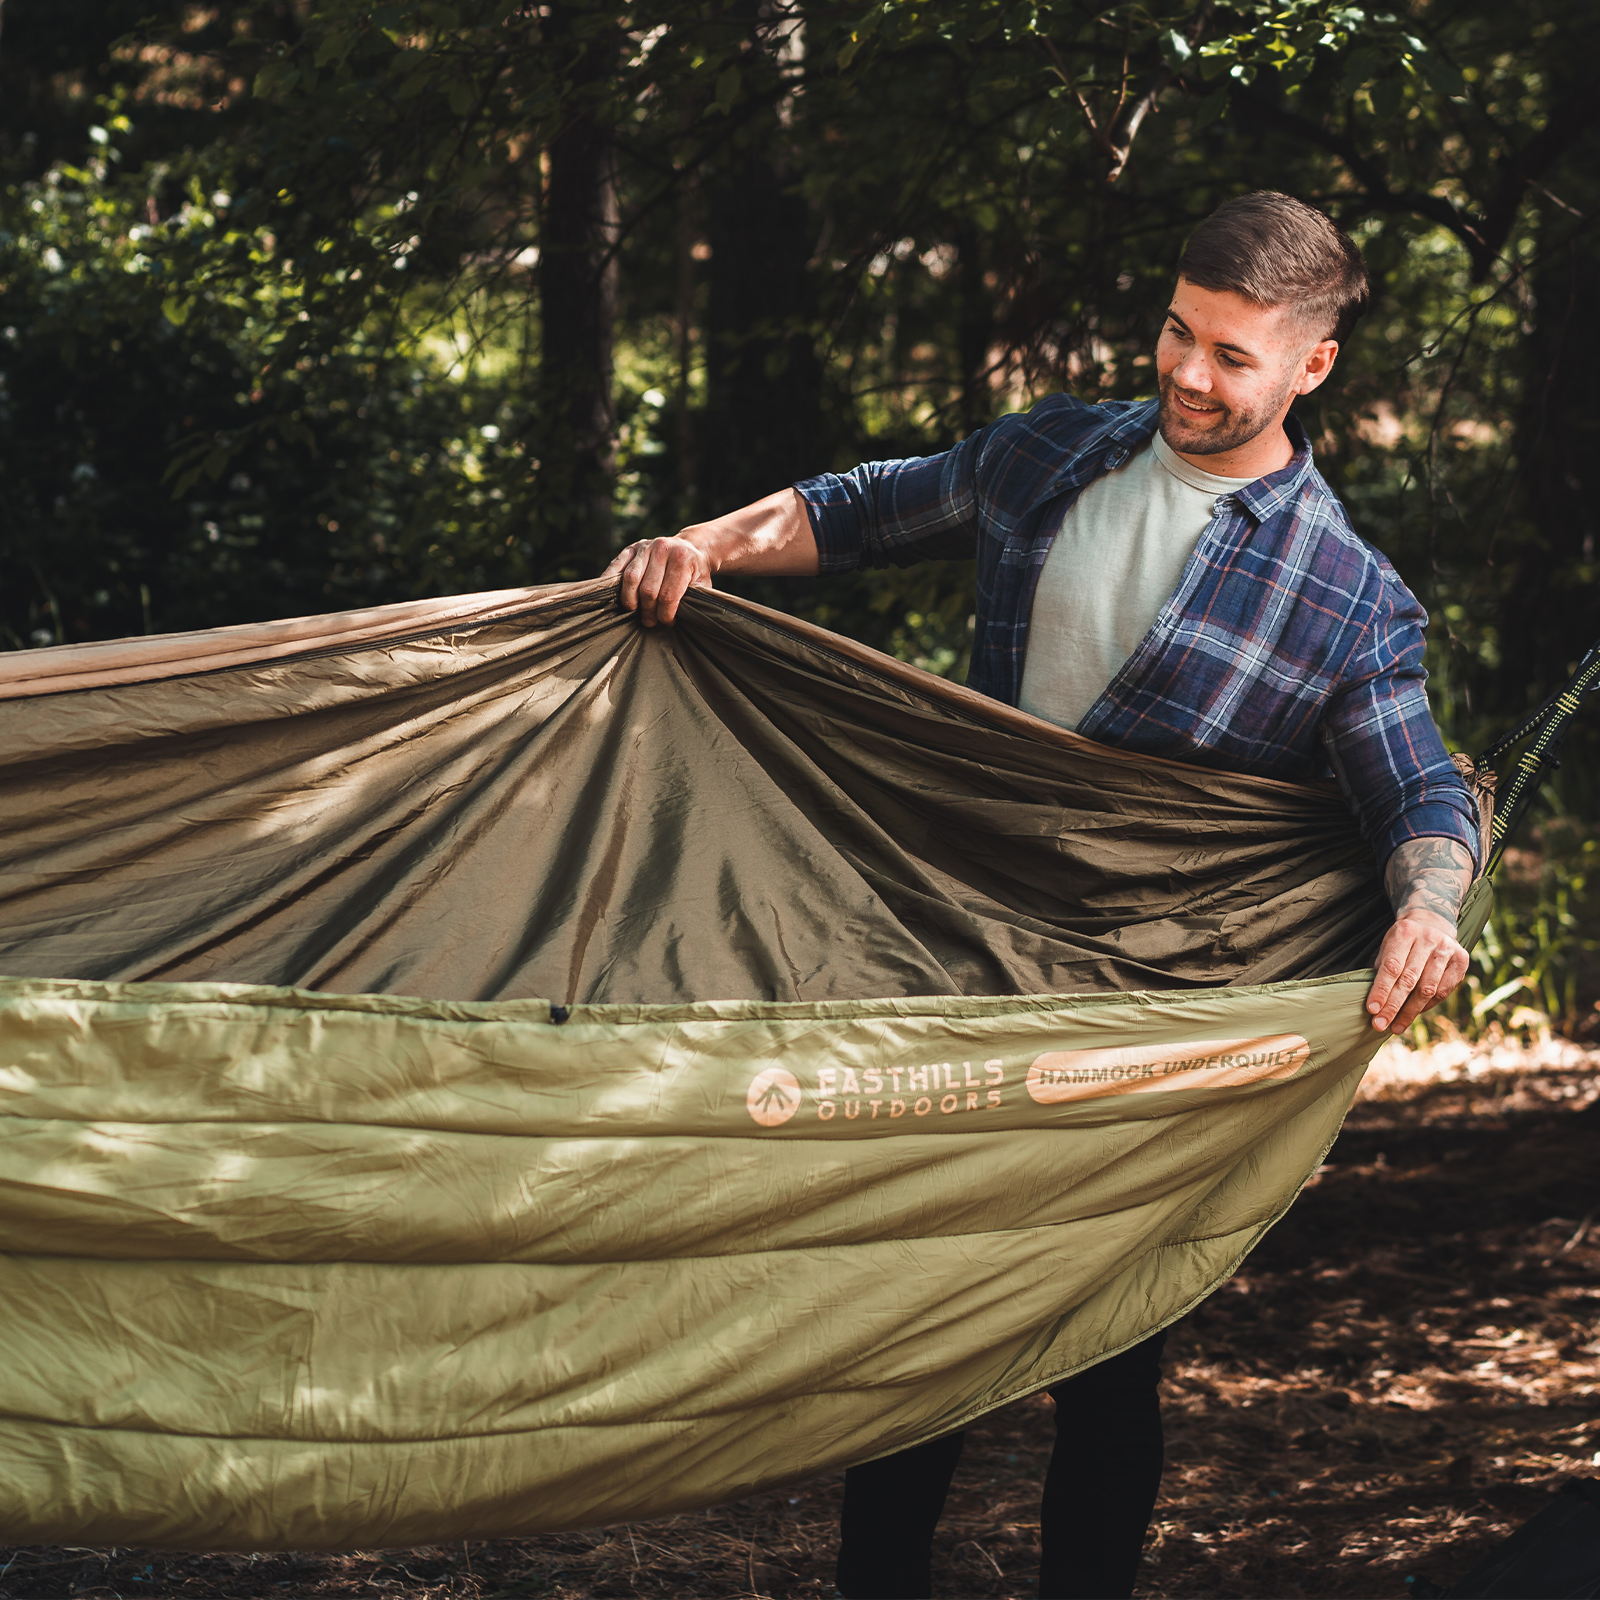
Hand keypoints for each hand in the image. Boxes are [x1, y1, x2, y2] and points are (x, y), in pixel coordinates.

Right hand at [602, 535, 711, 626]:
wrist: (689, 547)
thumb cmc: (694, 573)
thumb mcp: (702, 585)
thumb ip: (692, 600)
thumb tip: (676, 621)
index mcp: (682, 559)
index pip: (668, 595)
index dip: (666, 615)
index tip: (667, 623)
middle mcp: (662, 549)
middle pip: (648, 589)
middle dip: (648, 611)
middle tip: (650, 622)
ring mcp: (645, 547)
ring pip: (630, 579)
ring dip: (630, 601)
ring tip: (634, 612)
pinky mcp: (631, 548)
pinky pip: (616, 567)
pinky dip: (610, 583)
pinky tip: (612, 597)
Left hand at [1365, 907, 1469, 1031]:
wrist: (1433, 922)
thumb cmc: (1404, 939)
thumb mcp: (1388, 944)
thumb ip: (1382, 967)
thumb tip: (1375, 1001)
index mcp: (1405, 932)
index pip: (1391, 966)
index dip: (1381, 990)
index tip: (1372, 1010)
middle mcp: (1429, 939)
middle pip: (1409, 980)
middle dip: (1393, 1006)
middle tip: (1380, 1025)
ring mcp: (1448, 949)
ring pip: (1428, 988)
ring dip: (1410, 1011)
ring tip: (1396, 1026)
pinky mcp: (1462, 959)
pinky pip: (1443, 990)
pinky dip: (1427, 1005)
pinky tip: (1414, 1014)